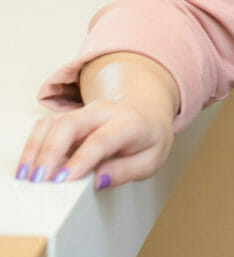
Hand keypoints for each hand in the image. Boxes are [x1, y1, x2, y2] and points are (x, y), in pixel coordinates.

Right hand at [16, 52, 179, 189]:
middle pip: (71, 124)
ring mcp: (84, 111)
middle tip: (39, 181)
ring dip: (36, 149)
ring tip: (27, 177)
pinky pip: (46, 124)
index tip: (63, 181)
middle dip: (50, 152)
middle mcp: (104, 112)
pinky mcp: (70, 116)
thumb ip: (128, 170)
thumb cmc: (148, 135)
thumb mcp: (152, 157)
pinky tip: (28, 166)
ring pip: (54, 123)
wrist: (146, 107)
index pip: (101, 139)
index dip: (80, 160)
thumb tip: (99, 180)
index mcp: (129, 122)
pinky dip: (33, 144)